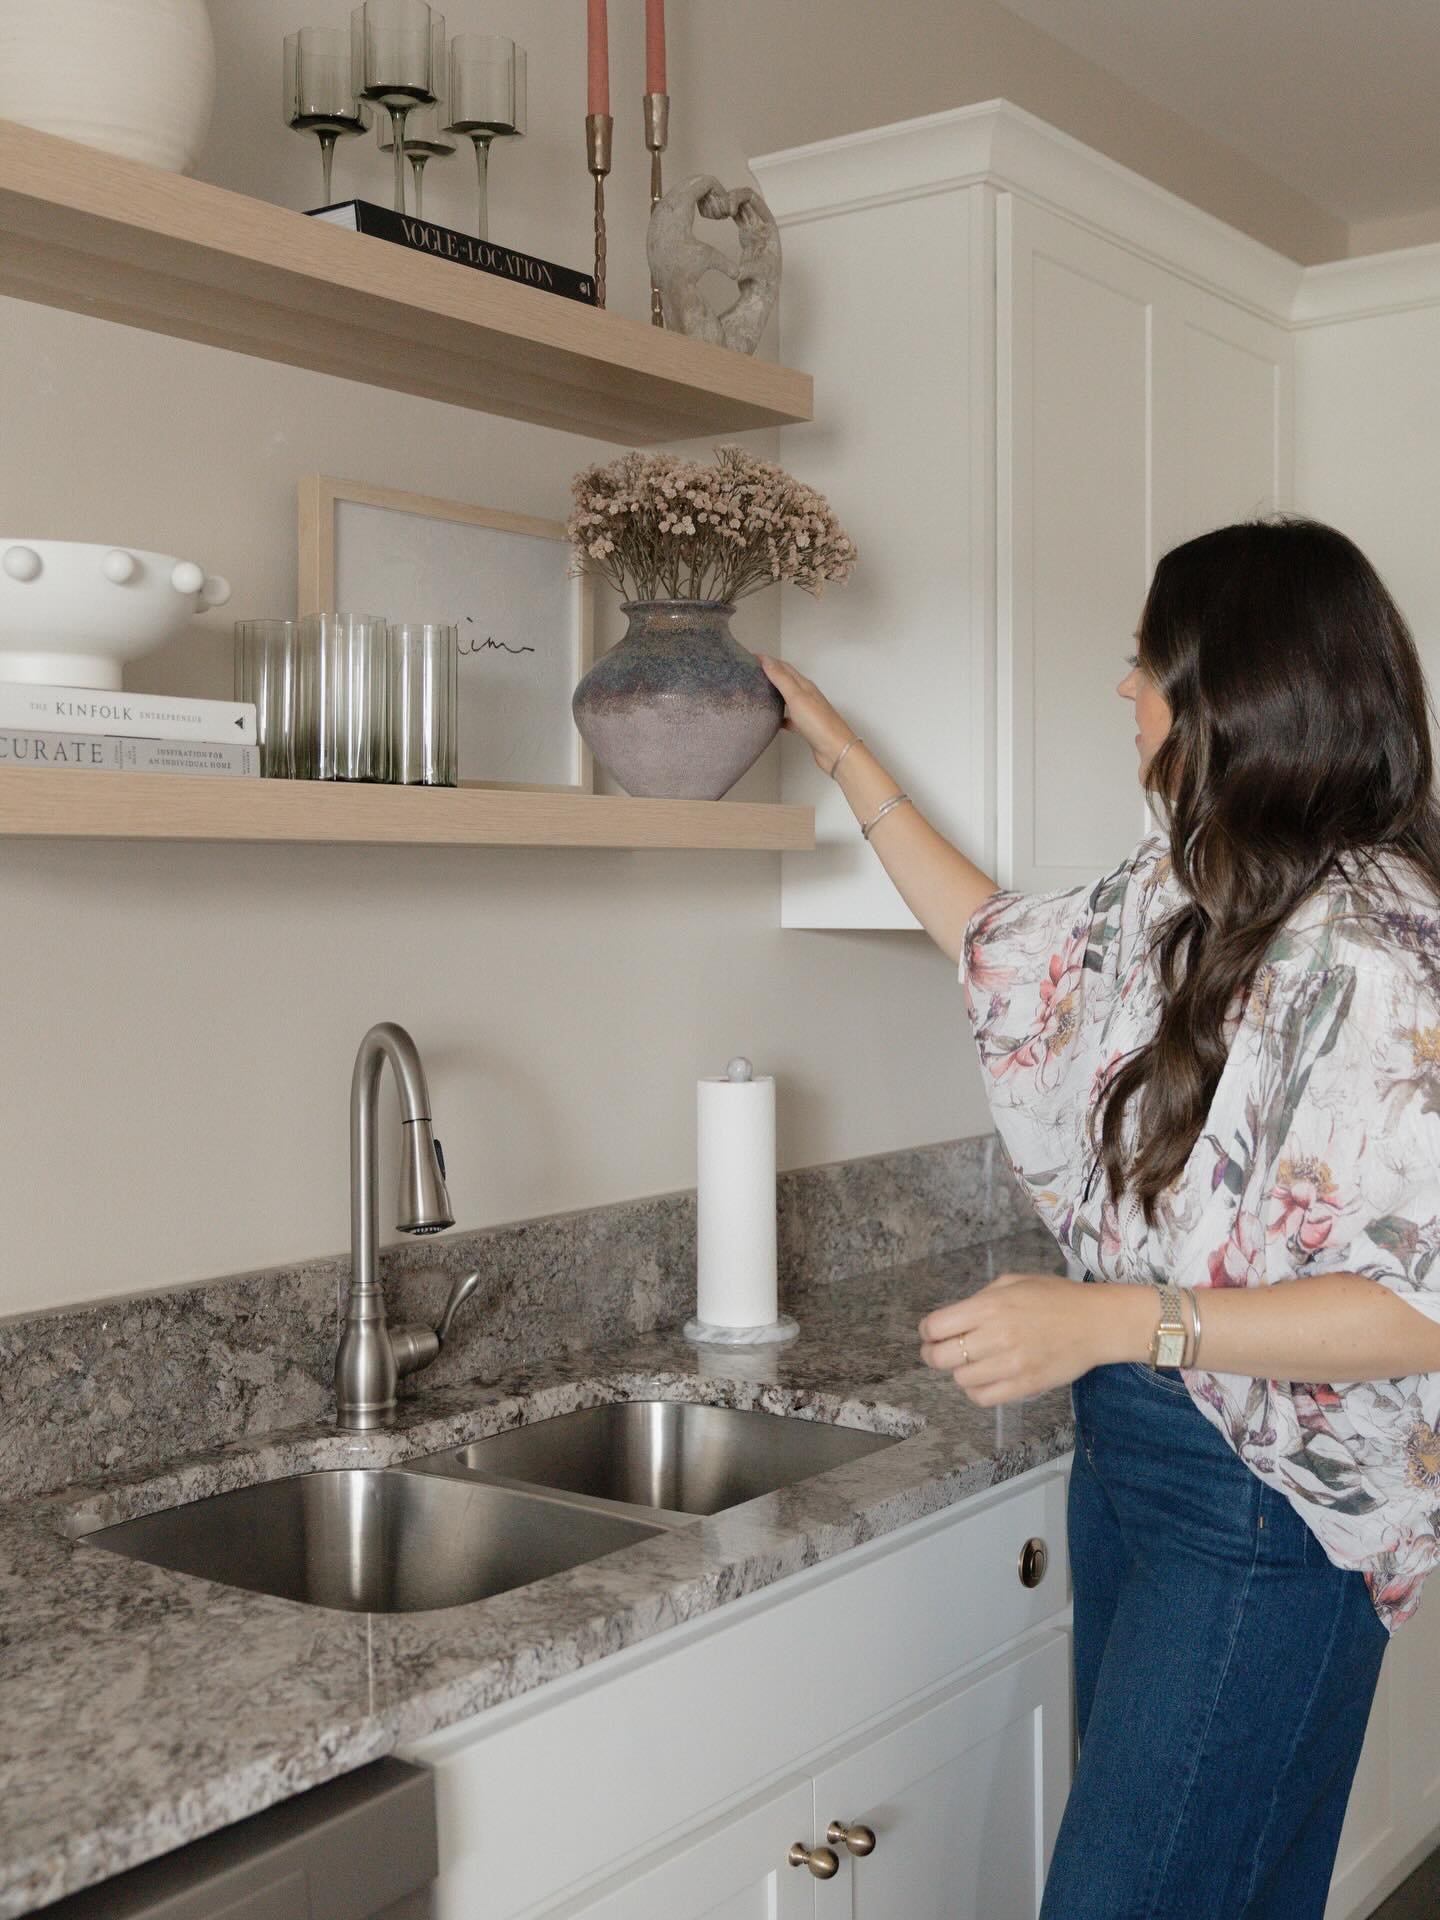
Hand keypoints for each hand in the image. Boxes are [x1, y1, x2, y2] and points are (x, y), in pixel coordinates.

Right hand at [755, 652, 856, 774]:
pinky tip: (772, 720)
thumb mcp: (797, 697)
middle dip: (770, 674)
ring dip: (775, 693)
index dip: (768, 661)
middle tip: (753, 672)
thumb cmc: (818, 723)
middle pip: (787, 680)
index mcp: (805, 686)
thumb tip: (767, 660)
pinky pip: (790, 718)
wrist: (836, 750)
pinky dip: (780, 716)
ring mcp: (807, 712)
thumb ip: (781, 679)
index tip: (751, 657)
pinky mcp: (806, 727)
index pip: (784, 667)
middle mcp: (807, 696)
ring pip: (788, 698)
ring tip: (759, 692)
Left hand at [919, 1273, 1154, 1405]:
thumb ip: (981, 1298)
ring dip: (959, 1372)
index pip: (935, 1327)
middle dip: (933, 1354)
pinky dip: (976, 1391)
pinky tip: (983, 1379)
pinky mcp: (1025, 1386)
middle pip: (941, 1357)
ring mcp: (1011, 1364)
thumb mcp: (1014, 1282)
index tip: (931, 1333)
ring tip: (970, 1363)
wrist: (1096, 1323)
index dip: (927, 1331)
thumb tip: (954, 1318)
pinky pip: (983, 1398)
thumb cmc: (1055, 1297)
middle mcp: (996, 1335)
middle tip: (939, 1352)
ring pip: (960, 1379)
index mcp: (990, 1306)